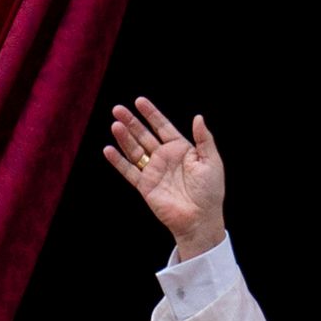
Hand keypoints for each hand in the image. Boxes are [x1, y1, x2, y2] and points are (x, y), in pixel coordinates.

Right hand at [103, 96, 225, 259]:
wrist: (200, 219)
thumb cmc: (210, 192)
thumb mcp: (212, 161)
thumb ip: (204, 139)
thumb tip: (198, 117)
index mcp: (181, 149)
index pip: (163, 126)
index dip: (151, 114)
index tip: (139, 101)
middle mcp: (165, 157)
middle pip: (144, 135)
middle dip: (132, 122)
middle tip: (118, 109)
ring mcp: (153, 171)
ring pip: (134, 150)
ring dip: (124, 138)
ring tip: (115, 125)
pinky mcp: (145, 186)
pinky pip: (129, 171)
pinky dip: (118, 161)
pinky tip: (108, 149)